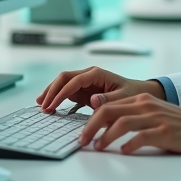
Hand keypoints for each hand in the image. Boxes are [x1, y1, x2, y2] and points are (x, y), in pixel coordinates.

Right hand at [36, 66, 164, 112]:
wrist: (139, 93)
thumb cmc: (133, 93)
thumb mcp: (124, 97)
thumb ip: (109, 99)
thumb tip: (93, 100)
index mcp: (97, 73)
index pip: (74, 81)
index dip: (61, 93)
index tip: (52, 105)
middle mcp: (88, 74)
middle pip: (64, 78)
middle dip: (52, 91)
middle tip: (43, 106)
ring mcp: (84, 81)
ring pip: (62, 83)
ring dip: (51, 92)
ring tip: (41, 104)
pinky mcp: (83, 90)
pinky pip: (66, 91)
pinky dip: (56, 97)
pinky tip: (49, 105)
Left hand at [79, 94, 180, 154]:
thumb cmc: (178, 125)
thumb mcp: (153, 114)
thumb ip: (132, 117)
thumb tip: (106, 129)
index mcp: (141, 100)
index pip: (108, 105)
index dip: (91, 119)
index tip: (82, 133)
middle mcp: (146, 105)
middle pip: (109, 111)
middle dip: (91, 127)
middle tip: (82, 141)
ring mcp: (156, 118)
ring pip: (122, 123)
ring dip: (105, 136)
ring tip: (98, 147)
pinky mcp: (165, 132)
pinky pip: (142, 137)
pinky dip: (130, 144)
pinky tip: (124, 151)